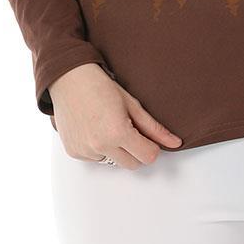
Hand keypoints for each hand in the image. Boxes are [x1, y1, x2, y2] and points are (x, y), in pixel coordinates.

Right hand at [47, 63, 182, 167]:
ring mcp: (85, 151)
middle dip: (135, 150)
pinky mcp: (74, 153)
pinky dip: (99, 149)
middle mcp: (100, 146)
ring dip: (116, 150)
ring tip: (107, 125)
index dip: (151, 147)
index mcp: (117, 133)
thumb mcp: (132, 104)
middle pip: (133, 164)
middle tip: (128, 128)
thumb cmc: (100, 86)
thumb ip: (154, 128)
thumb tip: (175, 143)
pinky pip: (96, 159)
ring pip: (114, 162)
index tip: (147, 136)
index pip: (148, 157)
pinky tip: (94, 128)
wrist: (69, 80)